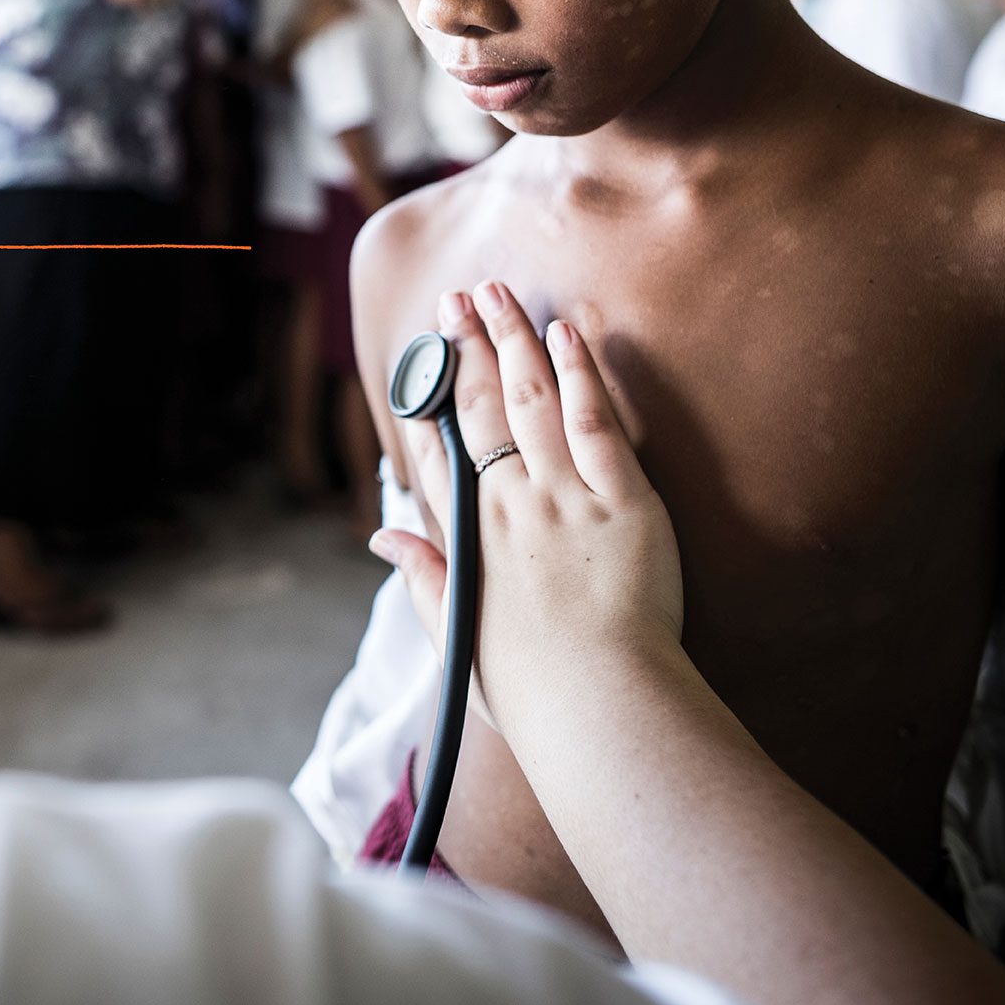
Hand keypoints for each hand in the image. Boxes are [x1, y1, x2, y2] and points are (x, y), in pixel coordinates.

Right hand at [371, 282, 684, 734]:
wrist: (598, 711)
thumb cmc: (527, 689)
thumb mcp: (453, 637)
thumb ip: (420, 576)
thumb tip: (381, 536)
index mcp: (468, 537)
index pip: (436, 449)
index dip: (427, 396)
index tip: (423, 355)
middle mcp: (508, 504)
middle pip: (478, 407)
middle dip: (464, 347)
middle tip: (455, 298)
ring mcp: (564, 497)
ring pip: (530, 399)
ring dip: (512, 339)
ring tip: (499, 292)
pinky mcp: (624, 502)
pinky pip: (596, 423)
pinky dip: (579, 374)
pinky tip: (566, 333)